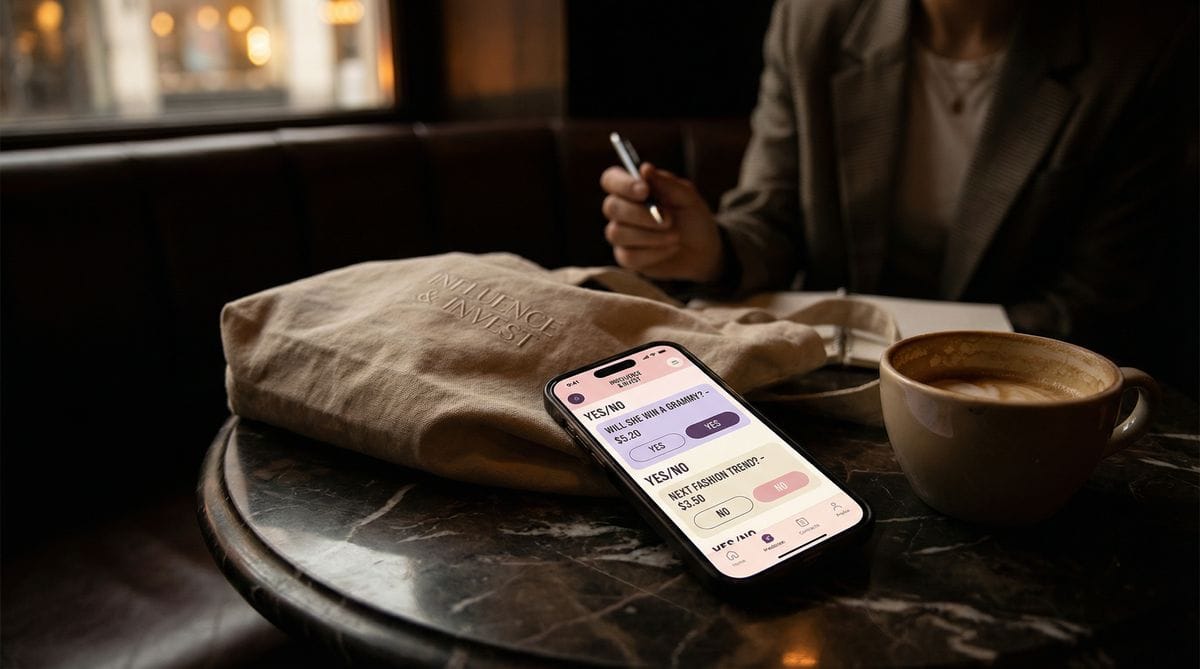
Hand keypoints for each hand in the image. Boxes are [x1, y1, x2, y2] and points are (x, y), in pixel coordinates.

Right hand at [599, 162, 724, 282]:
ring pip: (617, 233)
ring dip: (650, 236)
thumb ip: (666, 183)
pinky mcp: (626, 257)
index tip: (645, 190)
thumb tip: (644, 168)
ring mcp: (621, 234)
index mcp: (632, 188)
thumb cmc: (692, 218)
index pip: (611, 179)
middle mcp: (621, 209)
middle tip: (669, 220)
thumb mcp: (687, 197)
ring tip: (675, 236)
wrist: (703, 251)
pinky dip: (654, 252)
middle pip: (611, 207)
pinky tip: (670, 248)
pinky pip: (629, 256)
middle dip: (641, 214)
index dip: (622, 184)